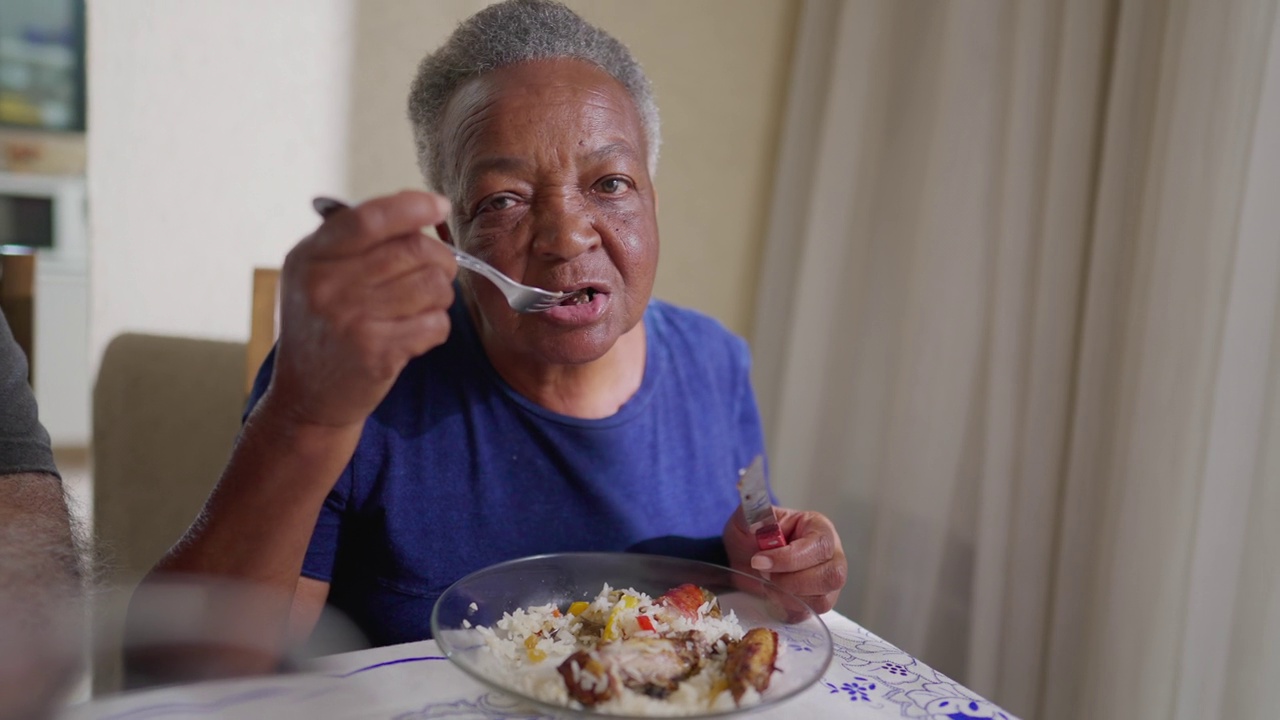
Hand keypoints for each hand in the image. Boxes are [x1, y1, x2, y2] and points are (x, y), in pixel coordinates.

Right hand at [265, 190, 456, 428]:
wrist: (307, 397)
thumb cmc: (322, 329)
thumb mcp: (315, 276)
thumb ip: (353, 242)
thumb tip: (416, 210)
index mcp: (311, 257)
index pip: (369, 218)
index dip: (412, 206)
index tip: (438, 205)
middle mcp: (326, 285)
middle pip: (412, 250)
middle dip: (440, 258)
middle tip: (440, 271)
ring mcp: (350, 319)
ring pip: (431, 285)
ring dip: (442, 293)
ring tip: (426, 304)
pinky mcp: (376, 352)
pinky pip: (435, 323)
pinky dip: (437, 325)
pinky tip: (418, 332)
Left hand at [723, 506, 847, 612]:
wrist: (745, 555)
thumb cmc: (753, 533)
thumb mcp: (748, 518)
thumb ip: (752, 516)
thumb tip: (756, 525)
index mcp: (819, 528)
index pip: (818, 546)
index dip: (789, 558)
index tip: (759, 561)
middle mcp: (832, 555)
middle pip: (831, 576)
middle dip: (792, 580)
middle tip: (764, 574)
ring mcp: (828, 581)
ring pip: (823, 599)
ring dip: (789, 595)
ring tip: (767, 582)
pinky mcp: (818, 601)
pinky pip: (810, 613)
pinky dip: (788, 607)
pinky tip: (772, 593)